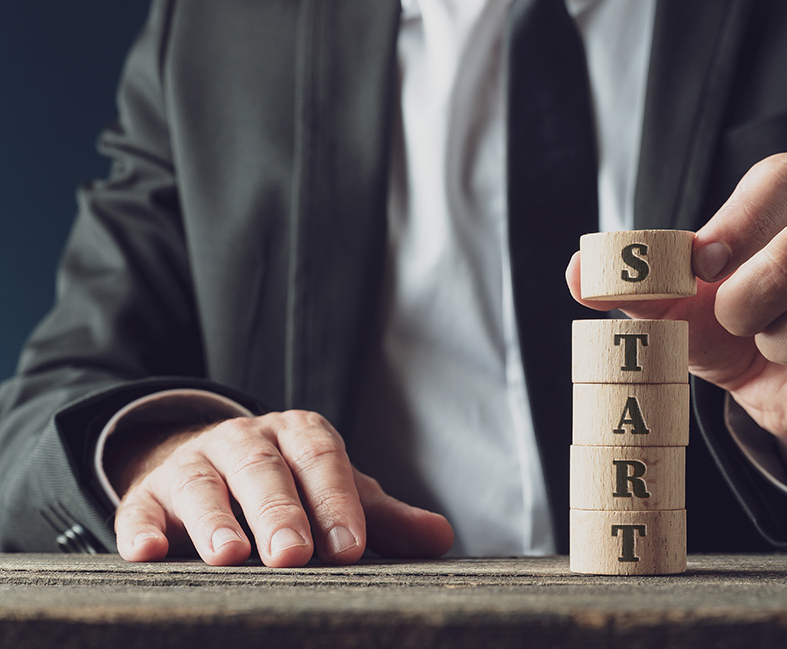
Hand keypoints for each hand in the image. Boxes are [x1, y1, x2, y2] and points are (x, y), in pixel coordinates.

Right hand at [109, 410, 453, 566]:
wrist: (208, 461)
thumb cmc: (290, 486)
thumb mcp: (335, 492)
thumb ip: (382, 517)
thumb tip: (442, 538)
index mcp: (299, 436)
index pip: (321, 460)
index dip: (335, 501)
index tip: (349, 548)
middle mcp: (244, 441)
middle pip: (262, 470)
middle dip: (279, 512)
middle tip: (293, 555)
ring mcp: (191, 464)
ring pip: (201, 485)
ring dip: (214, 520)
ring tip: (229, 556)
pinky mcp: (146, 494)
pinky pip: (138, 508)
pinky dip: (140, 528)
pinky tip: (149, 552)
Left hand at [567, 154, 786, 495]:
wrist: (785, 387)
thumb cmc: (734, 323)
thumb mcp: (681, 302)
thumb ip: (635, 285)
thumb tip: (579, 272)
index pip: (786, 178)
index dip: (742, 220)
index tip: (703, 263)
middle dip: (744, 307)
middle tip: (737, 321)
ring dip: (779, 347)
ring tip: (778, 342)